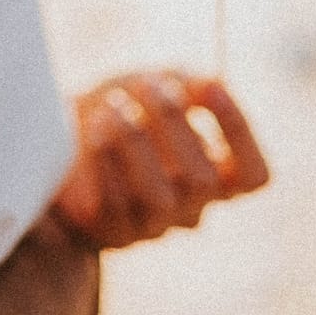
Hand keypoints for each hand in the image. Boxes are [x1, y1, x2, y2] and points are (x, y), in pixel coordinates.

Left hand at [52, 72, 268, 248]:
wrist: (62, 135)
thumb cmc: (124, 107)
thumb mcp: (157, 85)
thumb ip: (188, 84)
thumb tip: (210, 85)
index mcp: (217, 177)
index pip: (253, 176)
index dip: (239, 132)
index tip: (211, 86)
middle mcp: (191, 207)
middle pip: (203, 181)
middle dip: (174, 123)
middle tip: (145, 84)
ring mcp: (153, 225)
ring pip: (159, 198)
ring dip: (134, 143)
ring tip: (111, 106)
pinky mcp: (111, 230)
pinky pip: (111, 204)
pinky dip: (101, 161)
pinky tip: (90, 130)